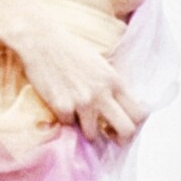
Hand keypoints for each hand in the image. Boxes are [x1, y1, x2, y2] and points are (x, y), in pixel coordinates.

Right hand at [6, 0, 144, 143]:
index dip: (135, 125)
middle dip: (120, 139)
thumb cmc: (70, 50)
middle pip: (127, 130)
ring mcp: (82, 102)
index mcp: (114, 81)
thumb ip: (111, 86)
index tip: (124, 126)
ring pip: (94, 135)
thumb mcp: (100, 65)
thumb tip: (118, 108)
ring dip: (86, 129)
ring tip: (79, 118)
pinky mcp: (62, 107)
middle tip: (110, 137)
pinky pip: (68, 124)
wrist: (41, 42)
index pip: (139, 113)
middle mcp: (102, 93)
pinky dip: (64, 118)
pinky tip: (60, 104)